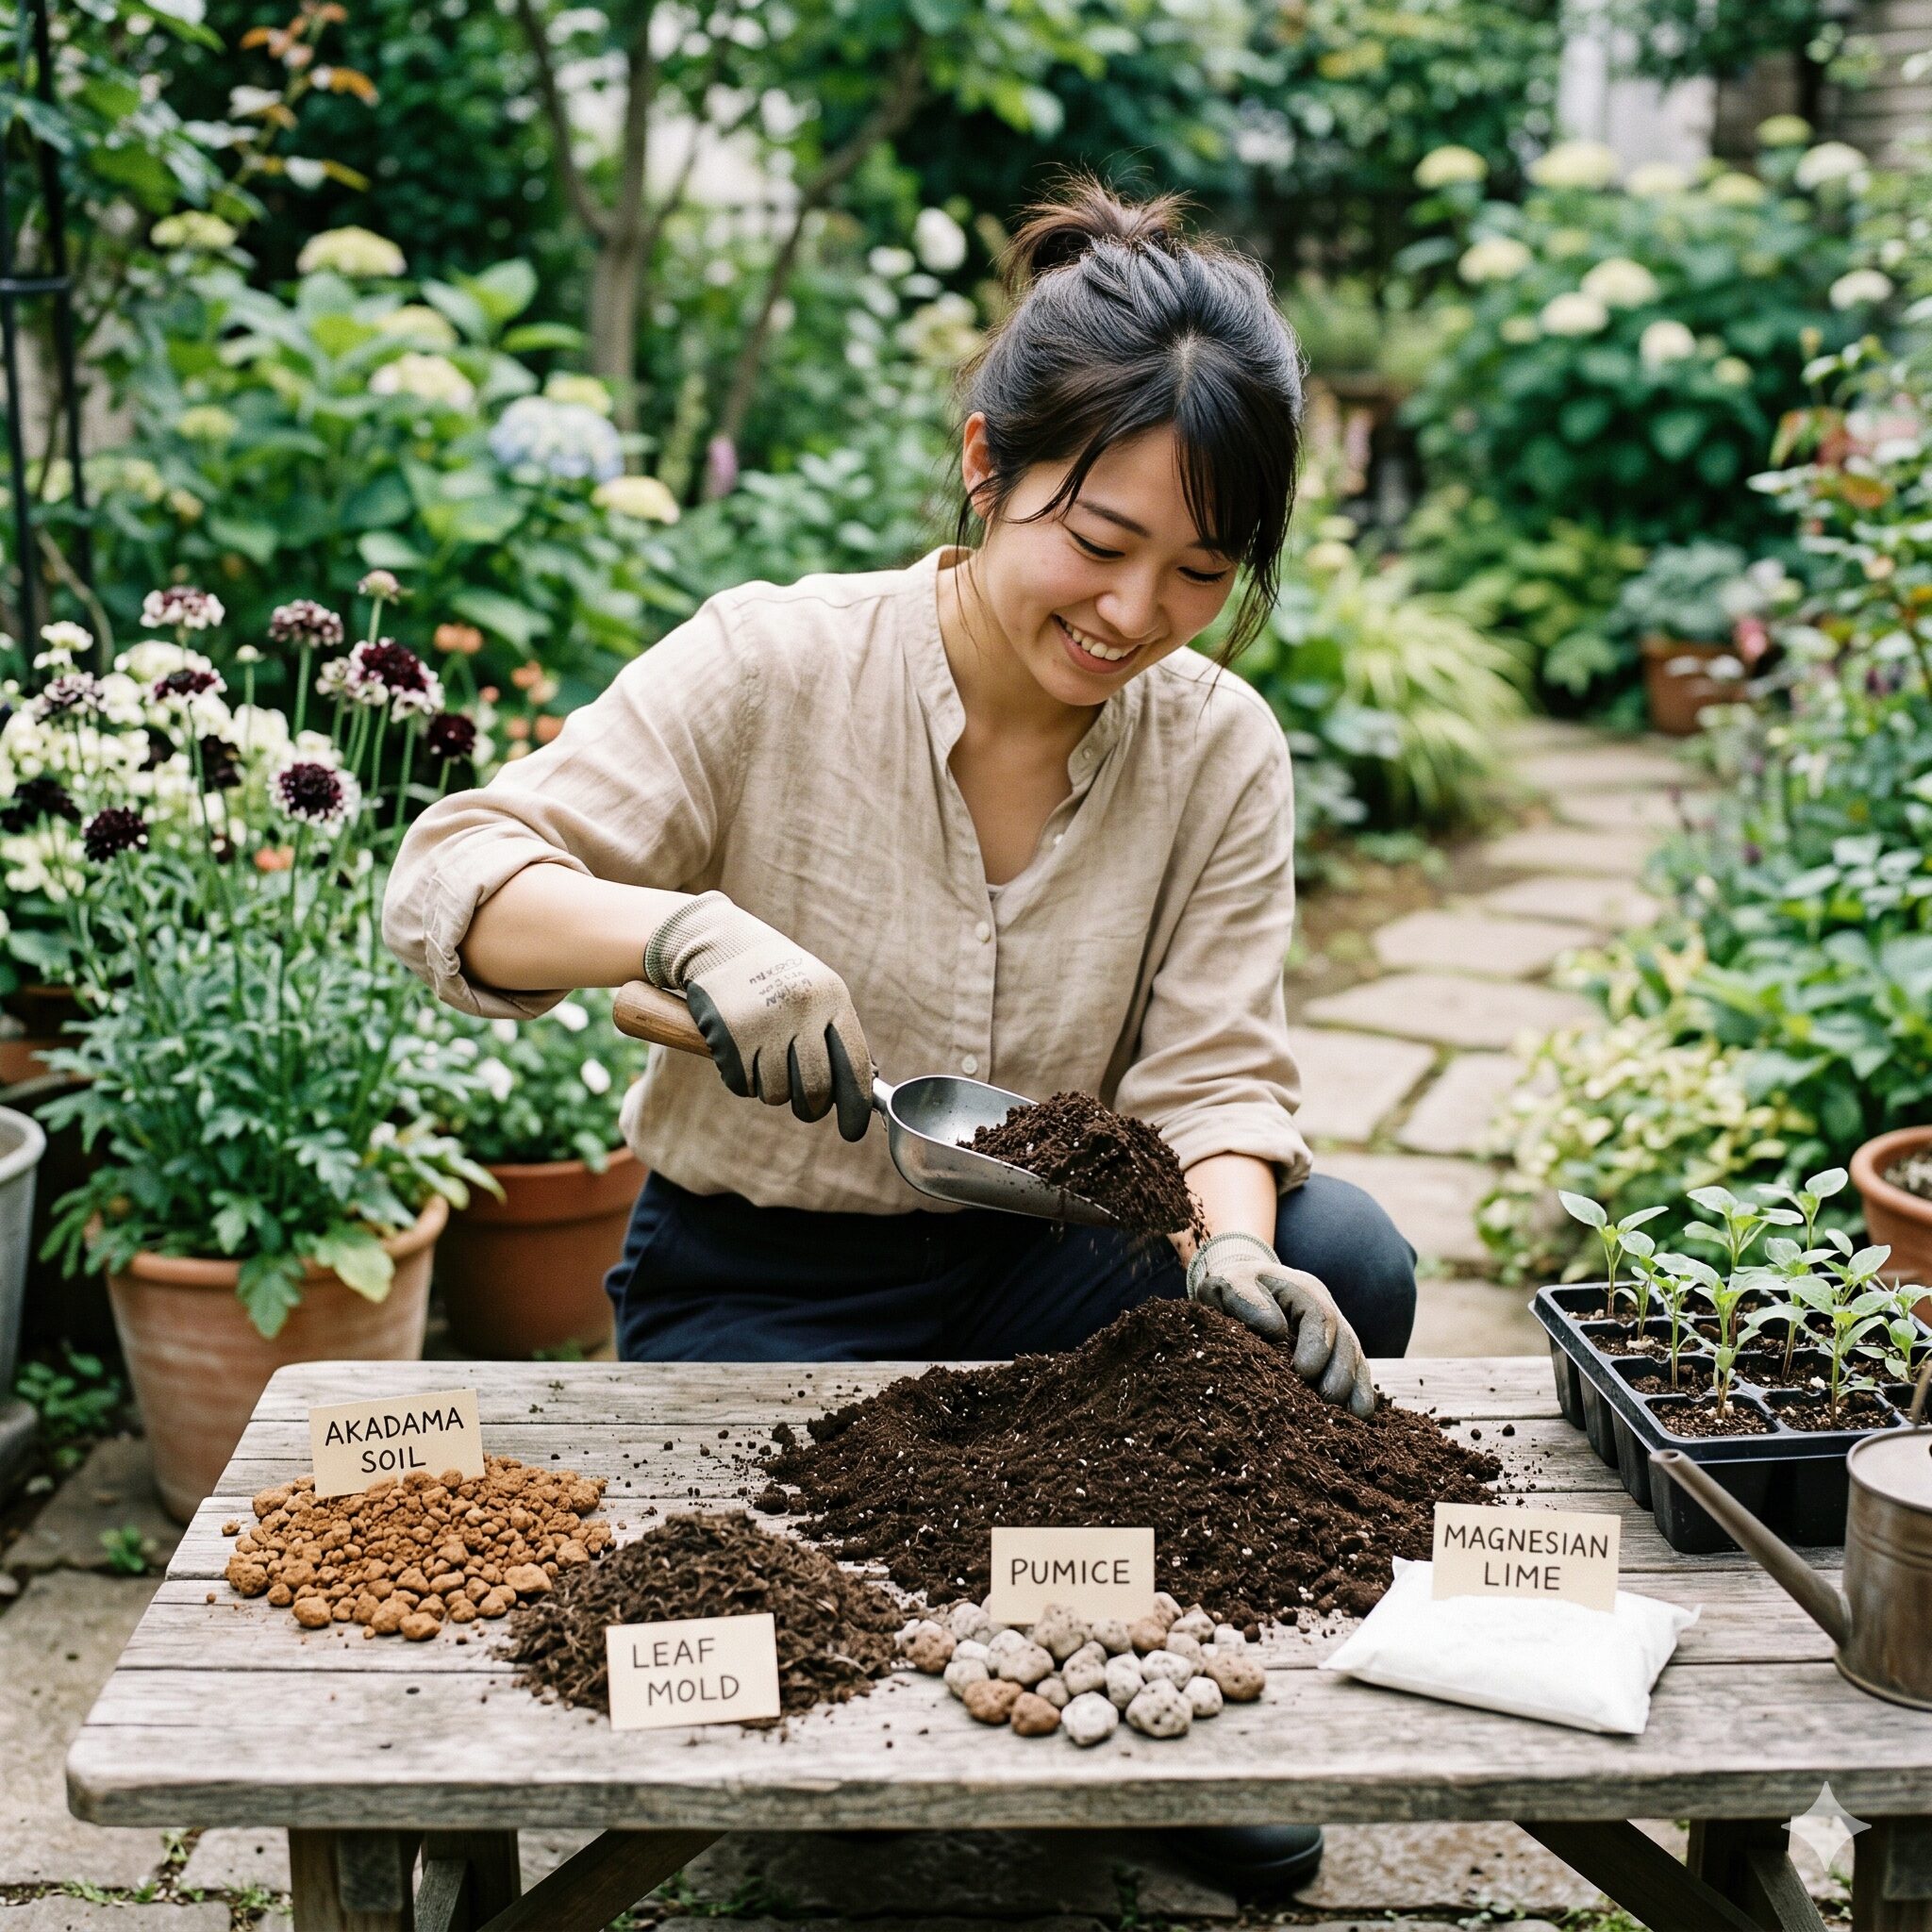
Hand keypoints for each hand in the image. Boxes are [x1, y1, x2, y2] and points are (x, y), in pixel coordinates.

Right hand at [644, 891, 873, 1140]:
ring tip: (767, 1060)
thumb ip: (836, 1033)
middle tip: (807, 1108)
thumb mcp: (816, 991)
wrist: (719, 944)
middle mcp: (803, 1011)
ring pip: (777, 1093)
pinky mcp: (730, 1037)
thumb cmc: (777, 975)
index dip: (857, 1106)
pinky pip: (743, 1085)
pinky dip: (743, 1080)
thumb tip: (863, 1089)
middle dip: (812, 1108)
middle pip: (816, 1089)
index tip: (853, 1131)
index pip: (854, 1066)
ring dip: (773, 1089)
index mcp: (832, 999)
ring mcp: (766, 1024)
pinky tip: (742, 1053)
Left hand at [1186, 1231, 1375, 1416]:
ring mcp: (1333, 1333)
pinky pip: (1354, 1373)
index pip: (1320, 1315)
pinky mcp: (1333, 1355)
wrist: (1238, 1292)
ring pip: (1354, 1359)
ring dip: (1355, 1388)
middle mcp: (1325, 1311)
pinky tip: (1357, 1417)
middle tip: (1328, 1399)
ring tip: (1354, 1416)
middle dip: (1340, 1372)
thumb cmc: (1231, 1290)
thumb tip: (1276, 1329)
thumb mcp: (1226, 1285)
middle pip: (1345, 1341)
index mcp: (1302, 1290)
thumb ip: (1244, 1299)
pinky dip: (1357, 1394)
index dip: (1317, 1344)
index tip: (1304, 1371)